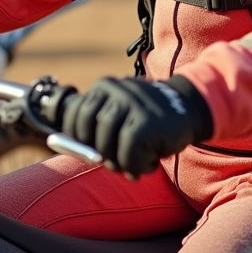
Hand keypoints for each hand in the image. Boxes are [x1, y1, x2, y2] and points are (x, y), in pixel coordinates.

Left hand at [62, 76, 213, 178]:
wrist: (189, 110)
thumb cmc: (148, 119)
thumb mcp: (121, 114)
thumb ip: (96, 125)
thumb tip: (63, 144)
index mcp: (104, 86)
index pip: (73, 114)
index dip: (74, 136)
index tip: (87, 147)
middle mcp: (115, 91)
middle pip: (86, 131)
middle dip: (96, 151)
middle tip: (114, 160)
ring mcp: (130, 105)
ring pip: (104, 145)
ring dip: (118, 162)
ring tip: (135, 162)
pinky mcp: (146, 122)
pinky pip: (127, 154)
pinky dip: (135, 166)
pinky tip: (149, 162)